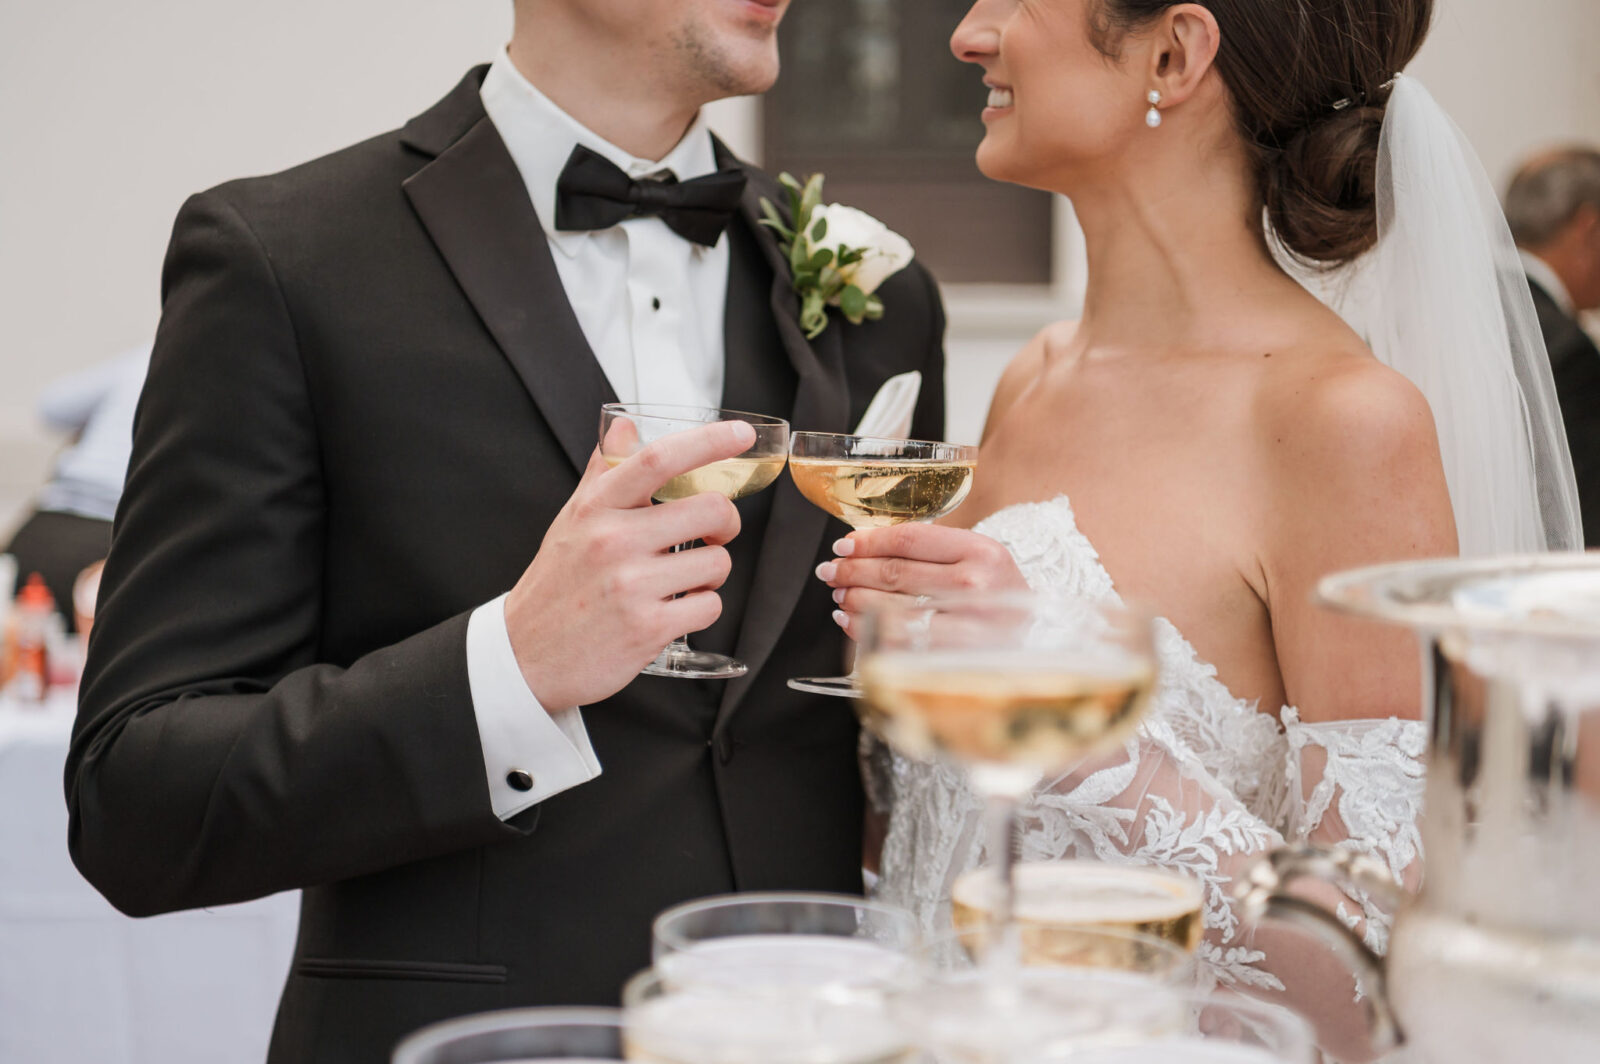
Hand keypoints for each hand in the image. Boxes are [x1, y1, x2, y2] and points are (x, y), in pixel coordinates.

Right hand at [505, 421, 754, 707]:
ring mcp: (631, 585)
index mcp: (596, 508)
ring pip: (718, 562)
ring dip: (711, 574)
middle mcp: (613, 541)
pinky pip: (710, 605)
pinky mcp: (647, 628)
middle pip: (711, 510)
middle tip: (714, 534)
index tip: (741, 435)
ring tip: (681, 581)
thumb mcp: (571, 521)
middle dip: (726, 524)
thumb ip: (602, 473)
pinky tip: (674, 610)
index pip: (659, 459)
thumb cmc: (556, 587)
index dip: (709, 441)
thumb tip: (624, 428)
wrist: (526, 657)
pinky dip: (701, 608)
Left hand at [816, 524, 1027, 636]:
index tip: (843, 545)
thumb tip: (863, 546)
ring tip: (838, 594)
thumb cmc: (1000, 598)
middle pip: (894, 572)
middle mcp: (975, 586)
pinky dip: (865, 629)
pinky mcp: (953, 657)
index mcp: (981, 551)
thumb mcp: (980, 561)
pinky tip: (851, 621)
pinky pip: (895, 640)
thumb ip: (932, 550)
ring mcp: (965, 625)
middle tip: (831, 571)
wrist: (1039, 643)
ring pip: (889, 606)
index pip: (909, 540)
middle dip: (852, 570)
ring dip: (854, 599)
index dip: (868, 541)